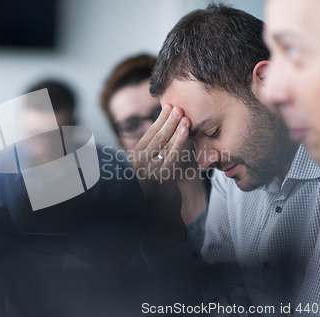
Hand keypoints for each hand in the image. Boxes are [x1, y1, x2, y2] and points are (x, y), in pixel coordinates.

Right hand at [129, 104, 189, 250]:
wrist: (161, 213)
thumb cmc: (160, 185)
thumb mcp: (153, 165)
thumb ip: (155, 148)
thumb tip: (165, 122)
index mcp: (133, 158)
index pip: (148, 134)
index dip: (159, 119)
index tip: (168, 106)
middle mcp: (137, 164)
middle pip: (155, 137)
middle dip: (168, 120)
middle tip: (178, 107)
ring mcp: (148, 172)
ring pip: (163, 145)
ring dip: (175, 128)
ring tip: (184, 116)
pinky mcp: (161, 179)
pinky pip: (172, 156)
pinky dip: (180, 141)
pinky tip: (186, 131)